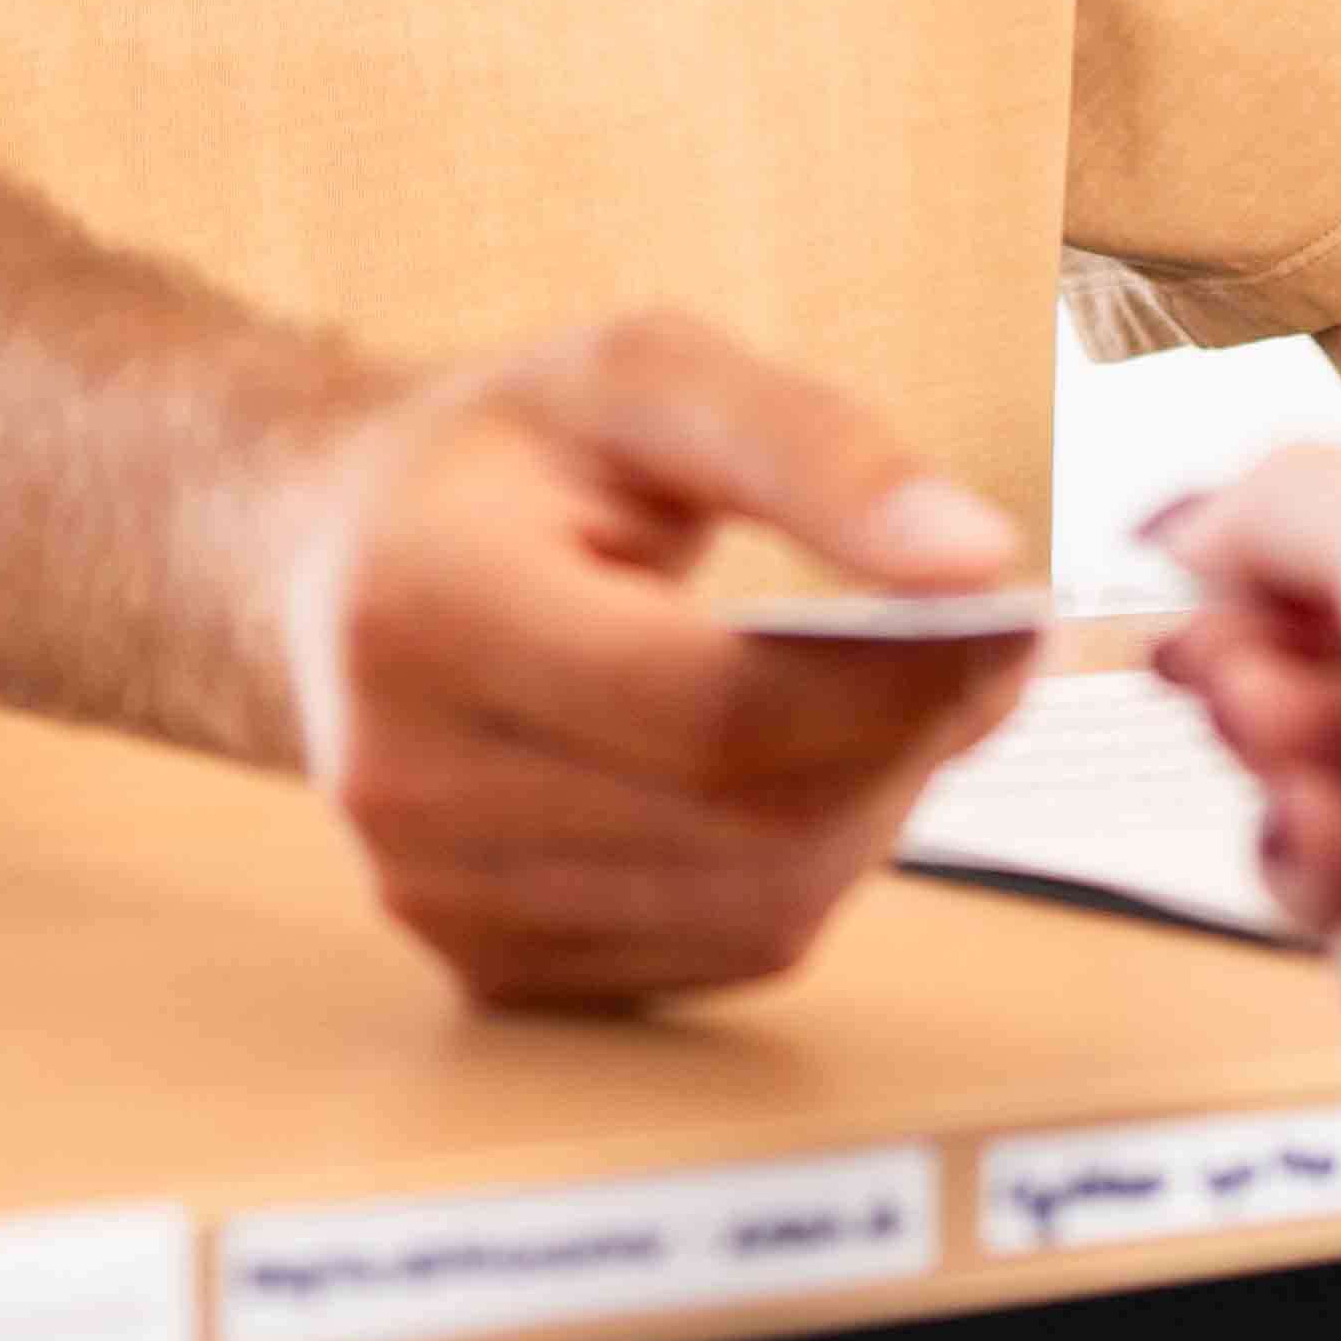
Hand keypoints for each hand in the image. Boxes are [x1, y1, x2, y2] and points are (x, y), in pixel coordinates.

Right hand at [261, 313, 1039, 1006]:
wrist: (332, 556)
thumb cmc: (505, 455)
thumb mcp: (648, 375)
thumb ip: (819, 450)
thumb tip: (980, 561)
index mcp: (428, 604)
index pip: (713, 710)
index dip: (895, 684)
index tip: (1009, 623)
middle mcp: (406, 775)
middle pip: (748, 825)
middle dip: (905, 746)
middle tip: (980, 658)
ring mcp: (435, 892)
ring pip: (752, 912)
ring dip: (868, 815)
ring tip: (890, 704)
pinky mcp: (481, 965)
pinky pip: (712, 957)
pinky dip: (798, 872)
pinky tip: (795, 773)